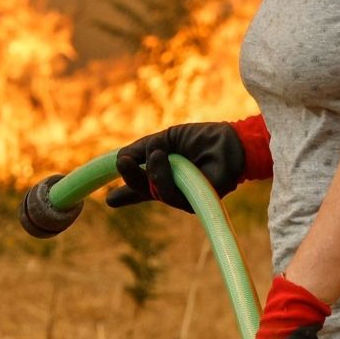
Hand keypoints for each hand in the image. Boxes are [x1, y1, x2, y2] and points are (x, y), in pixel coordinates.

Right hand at [108, 116, 270, 212]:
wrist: (230, 138)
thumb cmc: (202, 138)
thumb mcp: (167, 139)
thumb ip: (144, 149)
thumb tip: (121, 157)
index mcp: (165, 175)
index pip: (142, 188)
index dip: (125, 195)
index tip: (109, 199)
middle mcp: (174, 189)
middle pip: (145, 192)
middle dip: (131, 178)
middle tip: (123, 162)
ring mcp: (187, 197)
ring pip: (159, 194)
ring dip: (153, 172)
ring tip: (156, 152)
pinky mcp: (199, 201)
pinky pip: (175, 195)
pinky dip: (164, 175)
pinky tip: (161, 156)